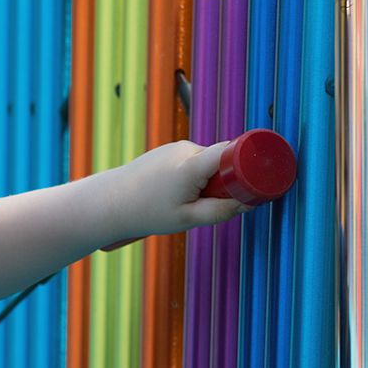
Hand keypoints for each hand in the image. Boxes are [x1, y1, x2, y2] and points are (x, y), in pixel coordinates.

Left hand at [106, 140, 251, 241]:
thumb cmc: (145, 212)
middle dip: (226, 180)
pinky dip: (195, 177)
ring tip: (185, 201)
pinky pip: (194, 161)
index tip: (258, 178)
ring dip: (208, 180)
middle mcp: (186, 149)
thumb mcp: (189, 219)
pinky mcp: (168, 151)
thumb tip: (249, 203)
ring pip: (208, 162)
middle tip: (211, 202)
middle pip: (223, 159)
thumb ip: (223, 210)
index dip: (249, 163)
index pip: (233, 151)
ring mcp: (175, 148)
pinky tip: (176, 193)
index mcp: (192, 164)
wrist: (109, 202)